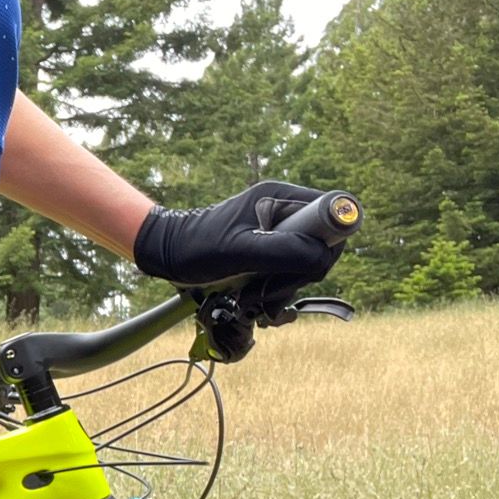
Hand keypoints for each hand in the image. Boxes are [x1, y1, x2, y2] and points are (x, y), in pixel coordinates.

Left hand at [133, 180, 344, 313]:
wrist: (166, 256)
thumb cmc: (196, 248)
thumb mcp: (239, 250)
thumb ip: (282, 250)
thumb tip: (323, 257)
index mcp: (279, 197)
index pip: (332, 212)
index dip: (328, 241)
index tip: (305, 266)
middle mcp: (283, 211)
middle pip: (321, 245)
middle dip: (301, 274)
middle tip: (270, 292)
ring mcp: (277, 233)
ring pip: (305, 265)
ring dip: (284, 289)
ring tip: (254, 299)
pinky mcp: (269, 253)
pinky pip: (288, 275)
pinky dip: (275, 292)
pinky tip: (254, 301)